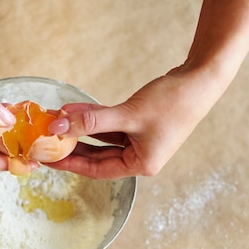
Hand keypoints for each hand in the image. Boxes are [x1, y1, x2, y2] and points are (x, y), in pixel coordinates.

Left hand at [48, 69, 213, 179]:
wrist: (201, 78)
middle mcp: (140, 158)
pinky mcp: (140, 125)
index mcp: (141, 165)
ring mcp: (140, 142)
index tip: (49, 159)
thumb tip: (59, 125)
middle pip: (97, 157)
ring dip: (81, 129)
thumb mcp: (128, 113)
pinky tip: (75, 110)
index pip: (97, 170)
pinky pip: (110, 126)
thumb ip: (92, 121)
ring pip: (102, 139)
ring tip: (58, 121)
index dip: (71, 165)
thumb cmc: (172, 102)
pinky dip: (94, 119)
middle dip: (73, 147)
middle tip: (47, 143)